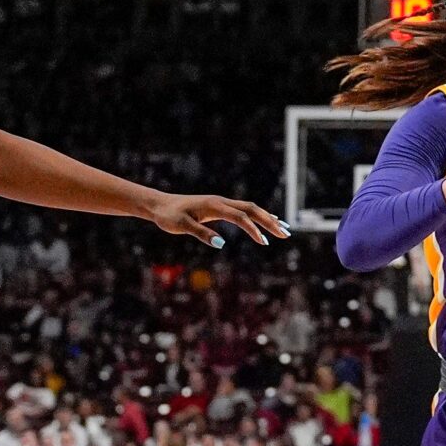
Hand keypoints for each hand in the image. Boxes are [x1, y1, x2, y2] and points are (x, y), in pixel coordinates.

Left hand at [144, 192, 290, 248]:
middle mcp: (221, 202)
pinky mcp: (220, 208)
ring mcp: (222, 203)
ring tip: (284, 230)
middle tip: (286, 235)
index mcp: (214, 206)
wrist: (160, 205)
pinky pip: (244, 211)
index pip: (240, 217)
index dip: (253, 229)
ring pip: (251, 209)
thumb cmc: (168, 216)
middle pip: (252, 209)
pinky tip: (267, 223)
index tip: (264, 243)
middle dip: (270, 222)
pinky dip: (258, 217)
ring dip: (268, 219)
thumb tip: (222, 243)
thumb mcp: (181, 226)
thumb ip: (201, 234)